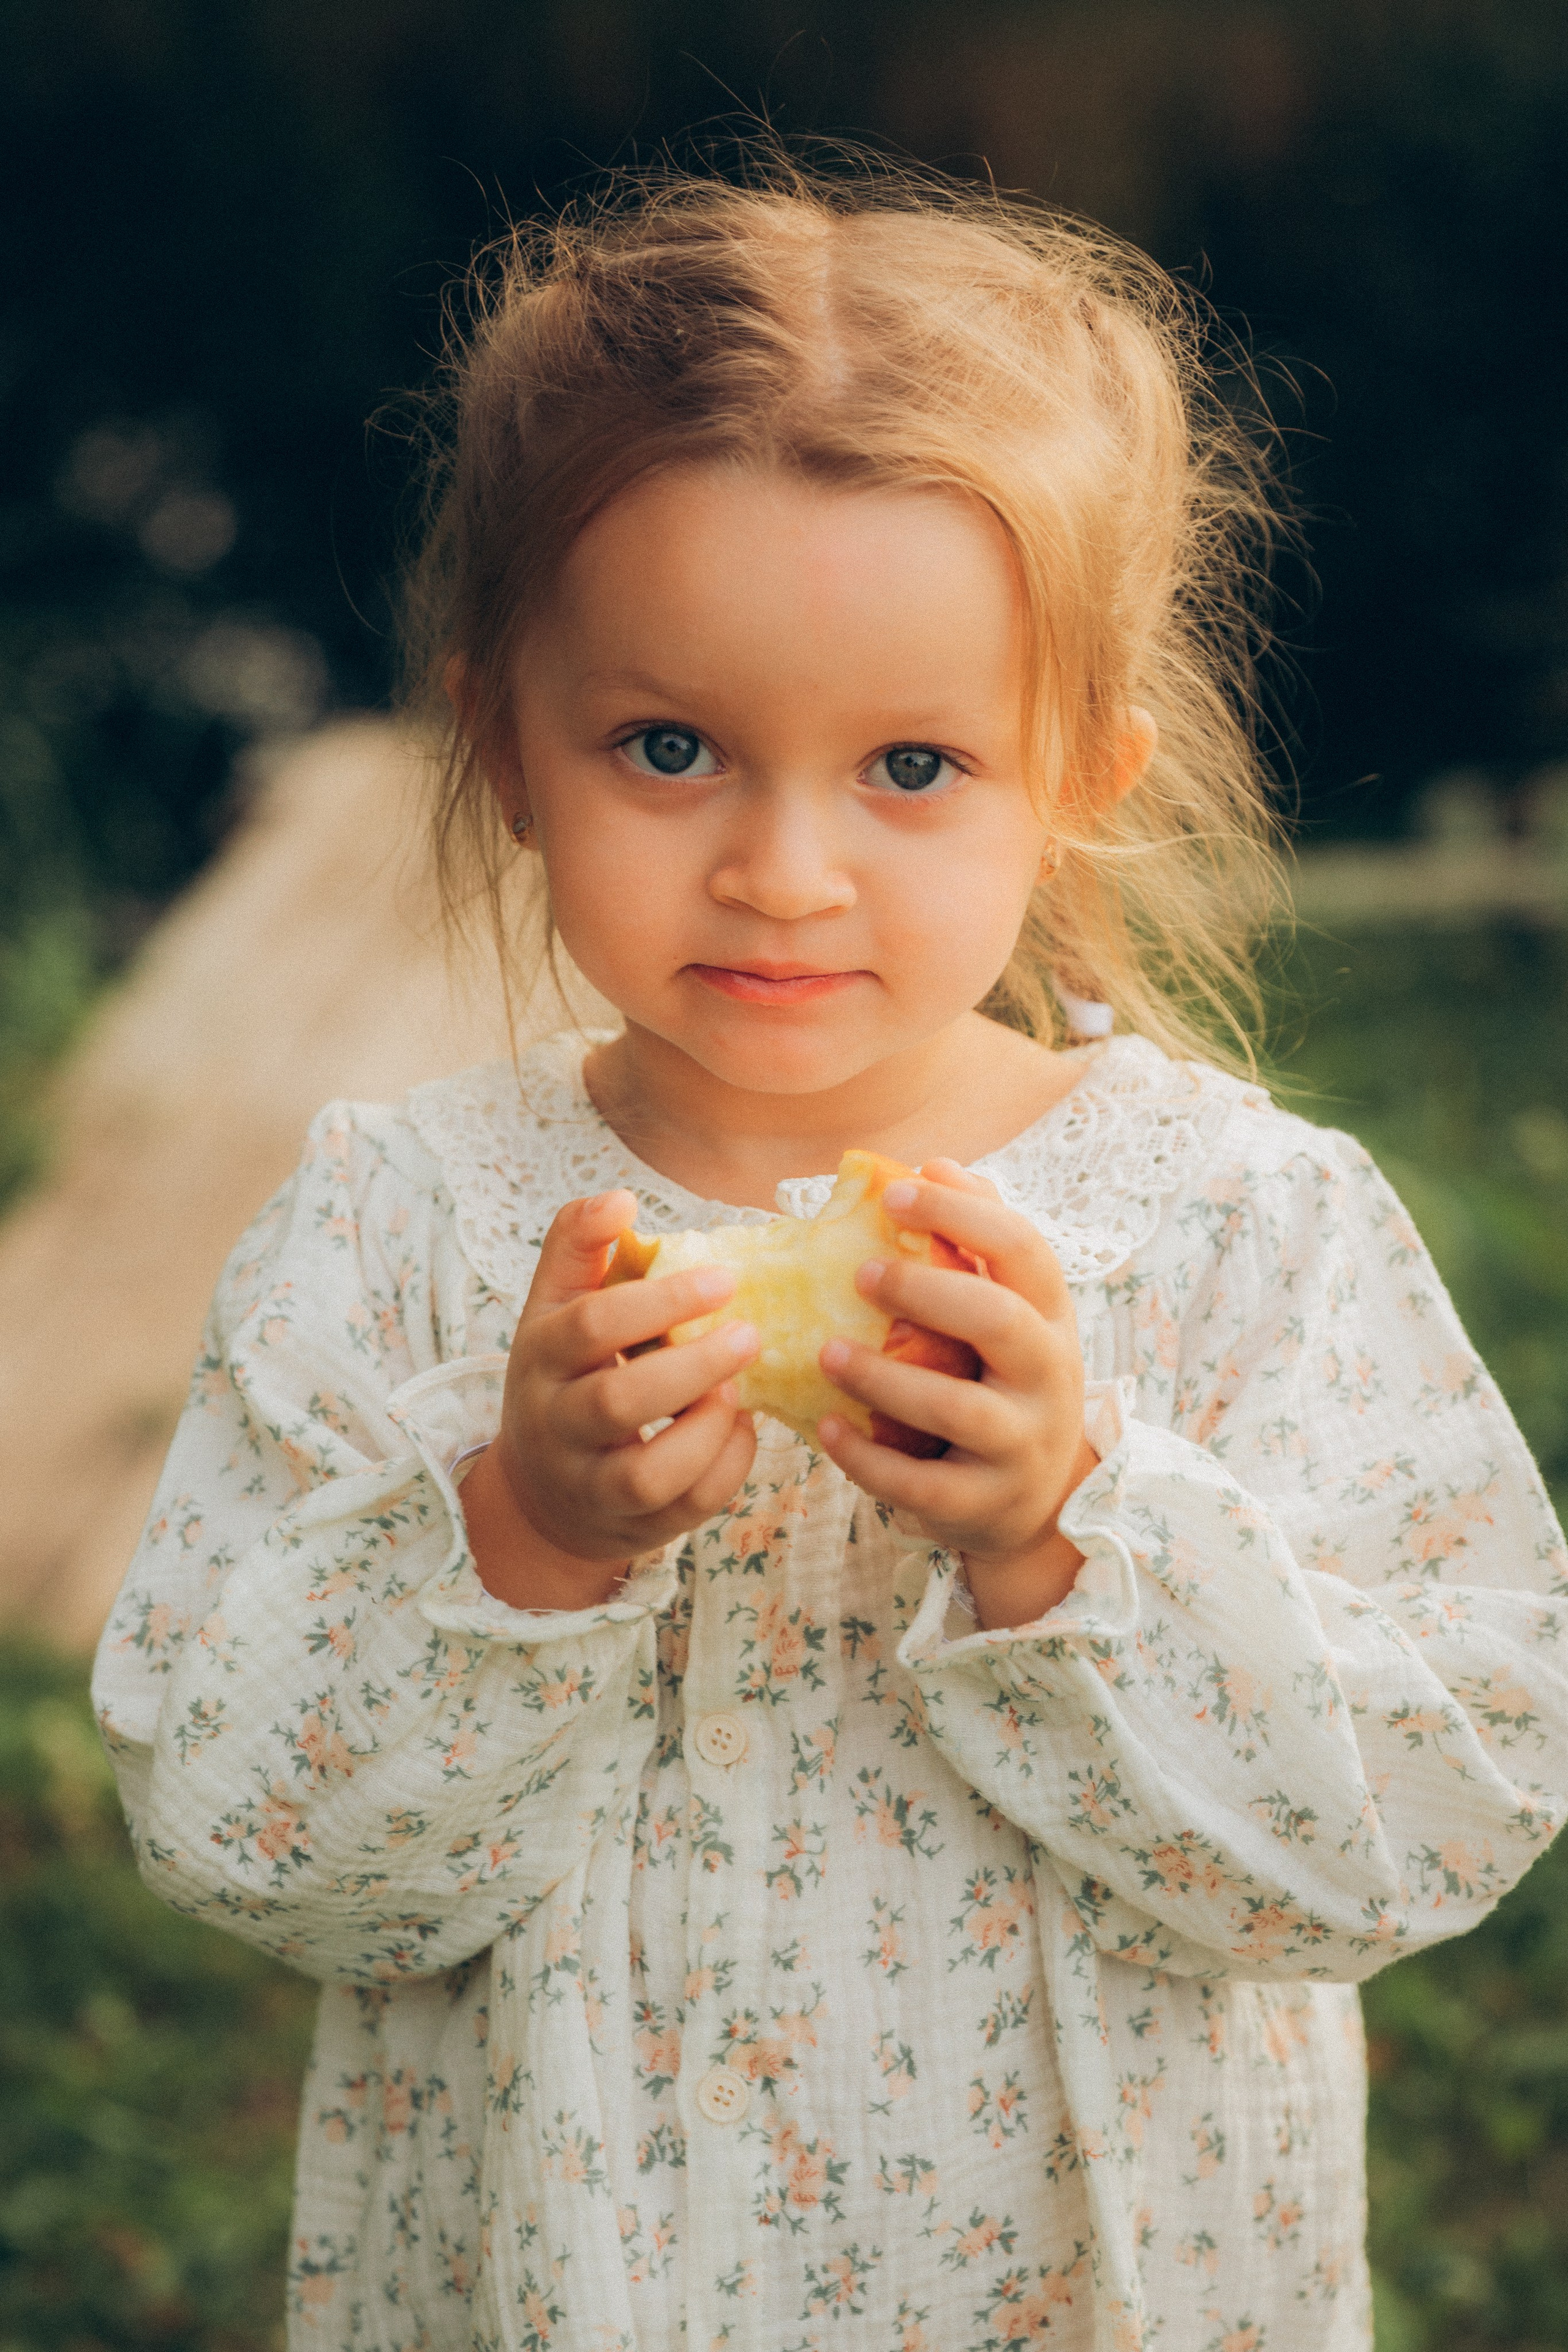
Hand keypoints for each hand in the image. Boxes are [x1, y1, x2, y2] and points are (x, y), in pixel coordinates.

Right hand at [463, 1190, 759, 1608]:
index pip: (591, 1325)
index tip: (724, 1278)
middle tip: (750, 1336)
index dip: (660, 1300)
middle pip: (616, 1402)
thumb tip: (620, 1198)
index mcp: (541, 1357)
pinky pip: (686, 1510)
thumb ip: (578, 1245)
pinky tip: (743, 1427)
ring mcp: (592, 1485)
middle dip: (691, 1368)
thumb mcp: (555, 1307)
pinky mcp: (634, 1528)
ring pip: (647, 1475)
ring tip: (740, 1392)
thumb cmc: (566, 1376)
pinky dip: (726, 1469)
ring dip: (706, 1432)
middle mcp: (557, 1425)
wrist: (543, 1491)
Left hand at [814, 1161, 1099, 1628]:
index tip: (900, 1192)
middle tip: (858, 1274)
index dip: (964, 1214)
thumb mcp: (1014, 1314)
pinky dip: (867, 1457)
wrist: (1040, 1499)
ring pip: (956, 1408)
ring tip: (826, 1352)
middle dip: (926, 1291)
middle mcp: (1049, 1376)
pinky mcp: (984, 1502)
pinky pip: (922, 1482)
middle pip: (999, 1321)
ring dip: (883, 1378)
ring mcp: (1021, 1444)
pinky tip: (827, 1428)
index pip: (1024, 1249)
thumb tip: (937, 1163)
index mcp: (1051, 1317)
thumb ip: (981, 1242)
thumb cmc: (1005, 1382)